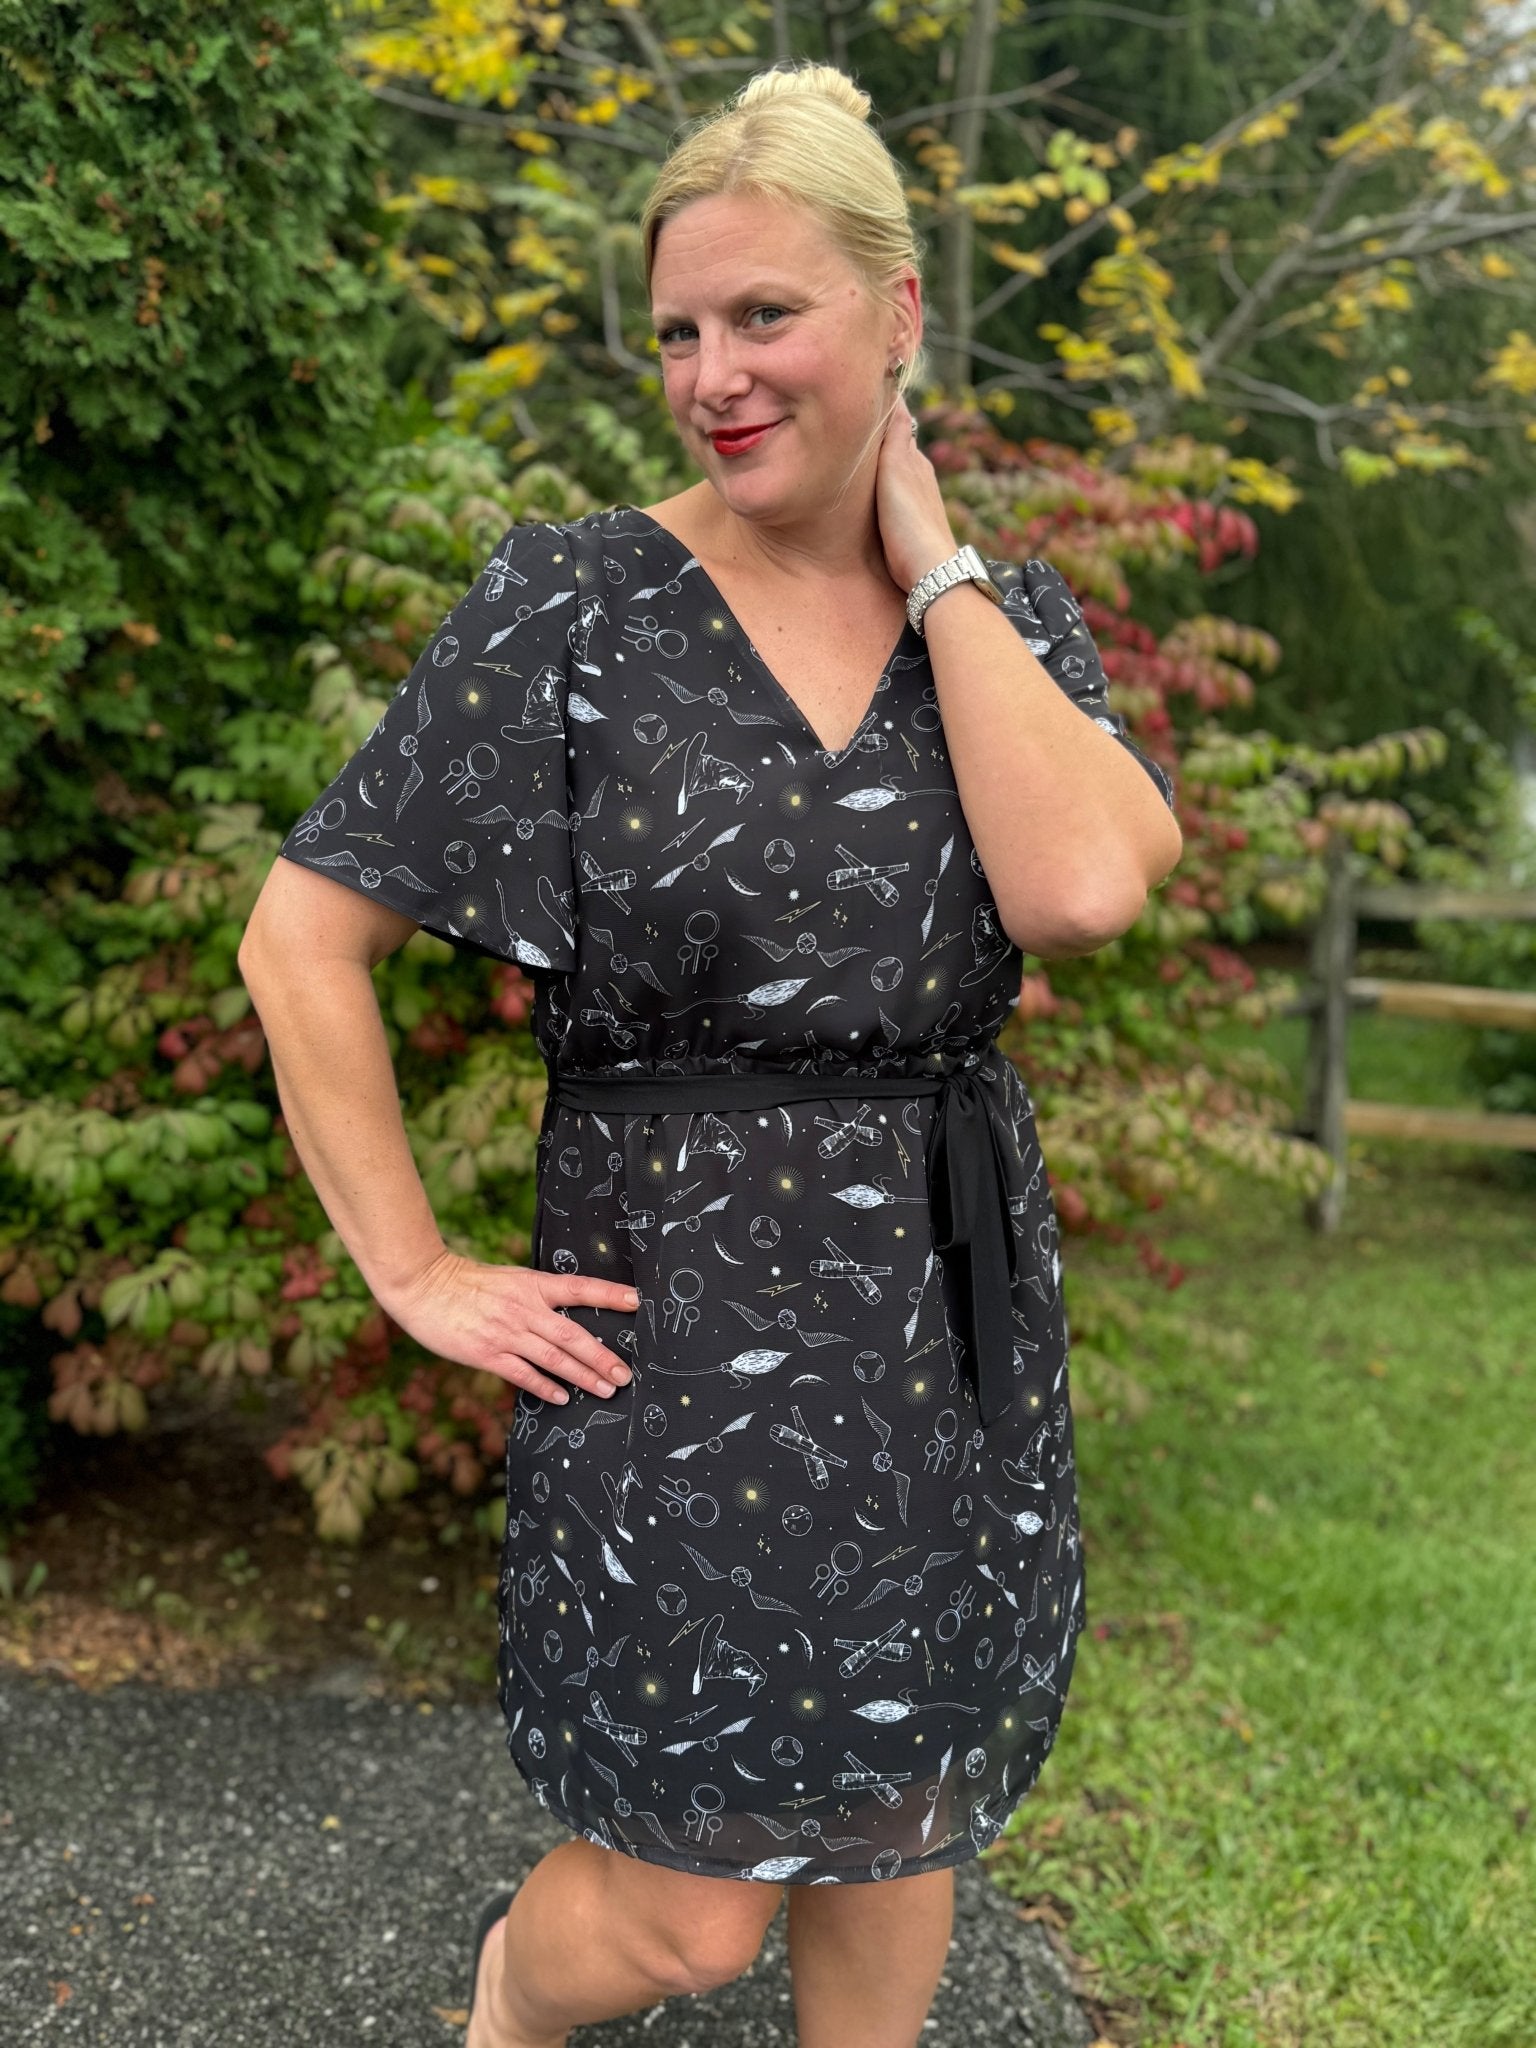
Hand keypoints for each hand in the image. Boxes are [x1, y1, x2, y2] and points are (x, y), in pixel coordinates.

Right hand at [381, 1248, 636, 1405]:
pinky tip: (563, 1398)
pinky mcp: (487, 1353)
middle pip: (574, 1334)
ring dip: (583, 1376)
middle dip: (603, 1356)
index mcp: (533, 1285)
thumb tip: (566, 1313)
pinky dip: (545, 1387)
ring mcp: (507, 1333)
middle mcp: (525, 1309)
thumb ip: (537, 1295)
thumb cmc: (467, 1282)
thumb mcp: (509, 1279)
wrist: (424, 1285)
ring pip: (554, 1358)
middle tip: (626, 1375)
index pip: (581, 1288)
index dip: (611, 1294)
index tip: (639, 1301)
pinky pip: (523, 1374)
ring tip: (606, 1390)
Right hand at [874, 393, 959, 593]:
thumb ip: (894, 436)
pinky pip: (893, 490)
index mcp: (915, 460)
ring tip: (858, 443)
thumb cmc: (910, 522)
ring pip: (895, 468)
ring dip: (880, 456)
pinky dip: (882, 480)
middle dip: (880, 428)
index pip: (898, 423)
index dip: (884, 405)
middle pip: (897, 444)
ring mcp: (916, 499)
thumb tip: (895, 393)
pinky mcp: (909, 522)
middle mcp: (918, 476)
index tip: (869, 383)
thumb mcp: (898, 472)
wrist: (929, 571)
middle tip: (856, 409)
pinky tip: (872, 486)